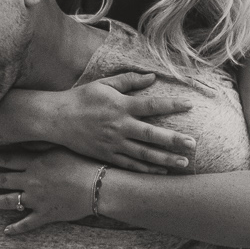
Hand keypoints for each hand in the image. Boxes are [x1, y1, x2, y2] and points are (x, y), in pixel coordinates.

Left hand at [0, 146, 105, 234]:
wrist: (98, 186)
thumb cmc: (83, 163)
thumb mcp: (60, 147)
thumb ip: (40, 143)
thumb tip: (22, 137)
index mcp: (35, 163)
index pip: (8, 160)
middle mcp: (32, 181)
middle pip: (4, 180)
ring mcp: (37, 200)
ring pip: (10, 201)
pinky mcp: (46, 215)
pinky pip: (28, 223)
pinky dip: (16, 228)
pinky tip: (6, 231)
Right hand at [45, 72, 193, 173]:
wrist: (56, 119)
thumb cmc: (81, 98)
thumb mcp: (104, 84)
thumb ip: (129, 81)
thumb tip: (152, 77)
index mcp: (120, 105)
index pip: (152, 105)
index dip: (172, 105)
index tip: (190, 105)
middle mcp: (119, 126)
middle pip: (152, 135)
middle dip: (174, 140)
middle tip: (193, 144)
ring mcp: (113, 143)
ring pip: (144, 154)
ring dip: (165, 159)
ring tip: (183, 163)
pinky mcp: (107, 156)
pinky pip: (130, 165)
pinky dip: (146, 170)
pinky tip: (161, 171)